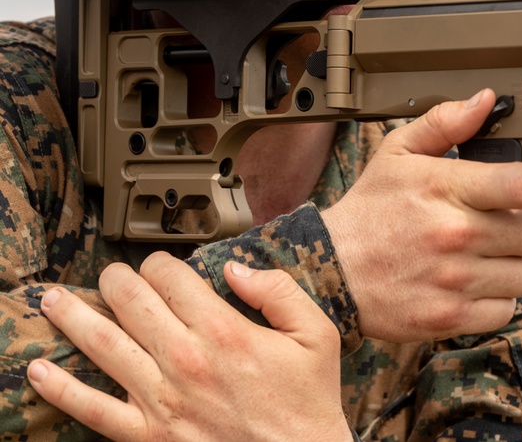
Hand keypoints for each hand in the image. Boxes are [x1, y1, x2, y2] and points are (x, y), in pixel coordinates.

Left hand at [28, 252, 352, 441]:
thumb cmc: (308, 401)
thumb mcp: (318, 334)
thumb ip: (279, 291)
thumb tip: (236, 268)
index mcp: (225, 331)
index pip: (172, 278)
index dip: (161, 262)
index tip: (161, 265)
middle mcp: (185, 360)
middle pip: (131, 302)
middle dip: (116, 279)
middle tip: (113, 274)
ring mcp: (161, 399)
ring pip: (102, 345)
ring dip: (73, 317)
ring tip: (55, 301)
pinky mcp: (147, 435)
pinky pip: (91, 409)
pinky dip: (60, 389)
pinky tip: (37, 372)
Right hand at [324, 88, 521, 341]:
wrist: (329, 272)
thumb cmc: (368, 211)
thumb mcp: (397, 153)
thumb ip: (444, 123)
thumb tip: (485, 101)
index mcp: (447, 190)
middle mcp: (456, 235)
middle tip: (511, 221)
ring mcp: (455, 280)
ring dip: (518, 263)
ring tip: (489, 253)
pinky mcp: (450, 317)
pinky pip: (507, 309)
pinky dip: (499, 297)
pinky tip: (476, 281)